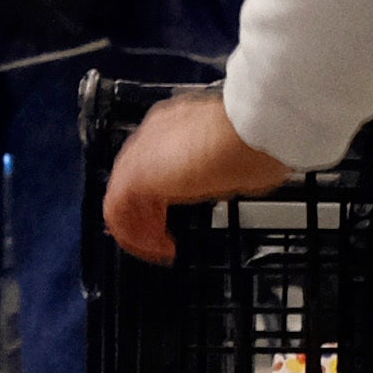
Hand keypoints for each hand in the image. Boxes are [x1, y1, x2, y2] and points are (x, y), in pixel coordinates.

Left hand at [96, 88, 298, 262]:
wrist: (251, 131)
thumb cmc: (255, 141)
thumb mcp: (235, 158)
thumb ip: (217, 169)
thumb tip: (224, 181)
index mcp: (176, 125)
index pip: (154, 161)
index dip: (159, 192)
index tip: (170, 210)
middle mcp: (154, 135)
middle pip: (132, 178)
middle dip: (146, 211)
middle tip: (161, 233)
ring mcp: (142, 153)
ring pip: (122, 195)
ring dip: (139, 226)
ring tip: (157, 247)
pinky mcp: (138, 174)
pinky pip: (118, 210)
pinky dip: (134, 234)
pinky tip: (155, 247)